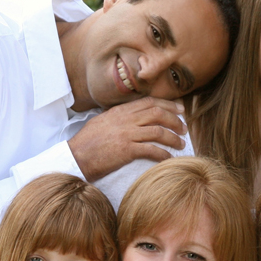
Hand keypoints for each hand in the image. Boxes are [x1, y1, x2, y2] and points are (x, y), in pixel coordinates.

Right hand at [68, 98, 186, 180]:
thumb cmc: (87, 142)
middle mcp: (125, 119)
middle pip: (158, 113)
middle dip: (175, 120)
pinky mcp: (127, 150)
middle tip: (184, 129)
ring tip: (181, 145)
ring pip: (158, 131)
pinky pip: (152, 150)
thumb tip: (133, 117)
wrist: (76, 157)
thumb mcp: (102, 122)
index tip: (180, 110)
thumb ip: (119, 117)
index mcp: (120, 111)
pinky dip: (163, 154)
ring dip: (173, 138)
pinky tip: (169, 158)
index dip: (168, 105)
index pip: (149, 102)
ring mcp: (127, 134)